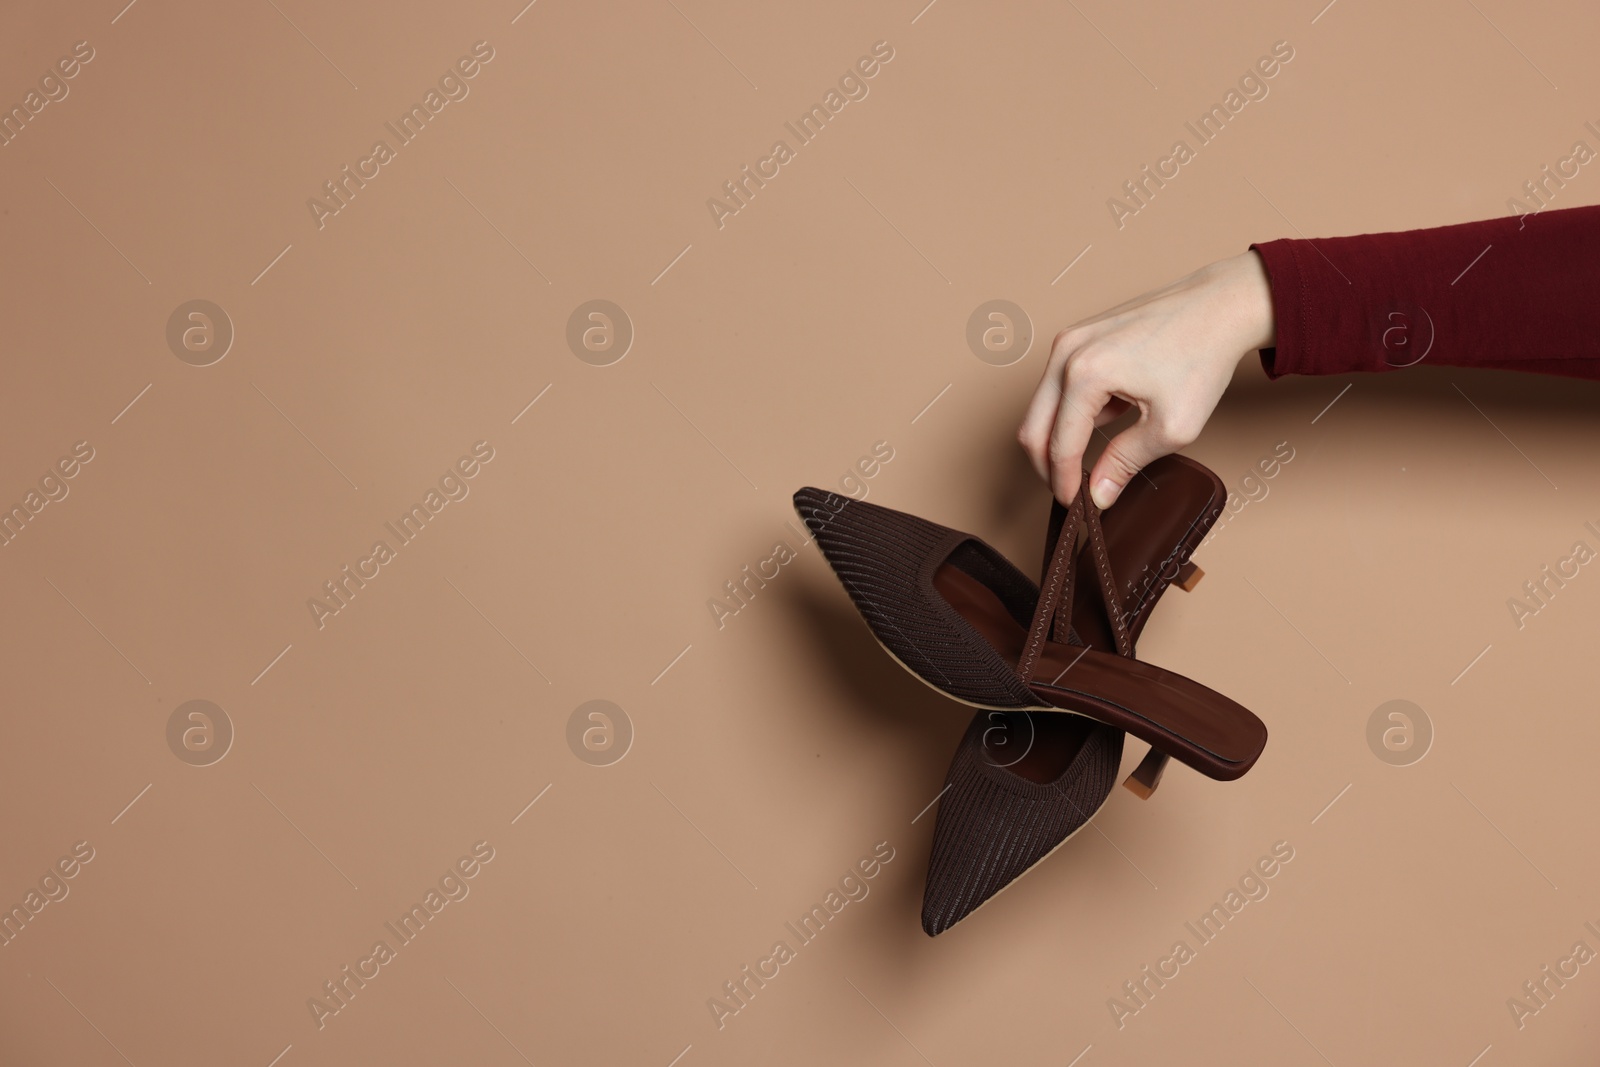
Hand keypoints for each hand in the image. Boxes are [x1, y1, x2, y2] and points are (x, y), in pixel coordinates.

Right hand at [1018, 250, 1275, 507]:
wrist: (1220, 306)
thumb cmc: (1202, 355)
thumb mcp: (1170, 427)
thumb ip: (1125, 464)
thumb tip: (1098, 495)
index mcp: (1085, 374)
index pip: (1059, 446)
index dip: (1064, 484)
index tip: (1077, 505)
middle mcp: (1067, 353)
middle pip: (1032, 427)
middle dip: (1048, 465)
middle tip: (1071, 490)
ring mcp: (1069, 340)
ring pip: (1042, 407)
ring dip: (1059, 438)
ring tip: (1091, 458)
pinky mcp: (1078, 335)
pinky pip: (1058, 384)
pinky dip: (1071, 411)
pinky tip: (1106, 419)